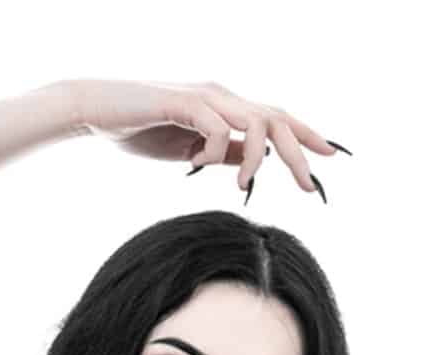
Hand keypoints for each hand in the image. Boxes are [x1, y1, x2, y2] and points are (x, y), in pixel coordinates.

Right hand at [68, 77, 341, 195]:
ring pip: (255, 121)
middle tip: (311, 187)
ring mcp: (204, 97)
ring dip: (258, 157)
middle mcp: (221, 96)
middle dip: (300, 151)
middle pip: (277, 119)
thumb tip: (250, 164)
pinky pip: (217, 126)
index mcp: (226, 107)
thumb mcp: (190, 148)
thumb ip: (221, 152)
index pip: (276, 119)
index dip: (305, 135)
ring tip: (244, 184)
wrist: (97, 111)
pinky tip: (195, 162)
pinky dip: (215, 149)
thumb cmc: (139, 129)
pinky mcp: (183, 102)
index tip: (329, 157)